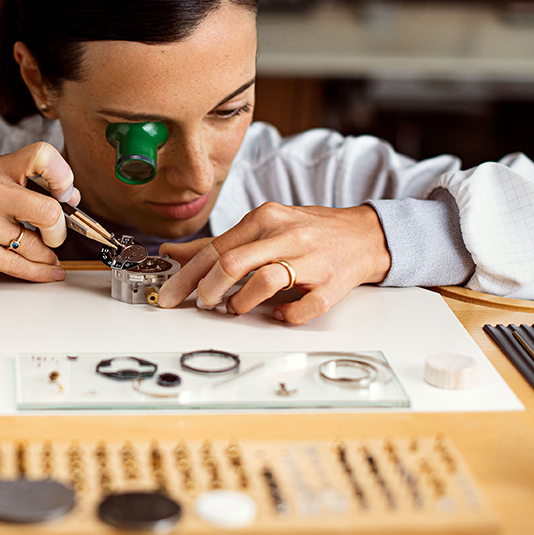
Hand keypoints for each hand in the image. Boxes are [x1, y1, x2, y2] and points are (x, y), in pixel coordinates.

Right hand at [0, 142, 79, 282]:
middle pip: (47, 210)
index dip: (63, 176)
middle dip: (60, 231)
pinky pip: (18, 265)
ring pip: (34, 245)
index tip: (65, 195)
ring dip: (46, 257)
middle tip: (55, 236)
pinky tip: (47, 272)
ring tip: (45, 256)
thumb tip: (70, 199)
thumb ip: (25, 189)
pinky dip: (39, 273)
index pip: (42, 155)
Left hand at [155, 202, 390, 324]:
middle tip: (203, 303)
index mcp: (265, 218)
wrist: (364, 235)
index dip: (187, 276)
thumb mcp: (261, 227)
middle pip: (234, 263)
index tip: (170, 295)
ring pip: (266, 282)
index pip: (216, 249)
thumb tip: (172, 253)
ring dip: (241, 303)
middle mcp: (286, 235)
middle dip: (208, 289)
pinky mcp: (332, 285)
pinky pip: (304, 308)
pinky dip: (285, 316)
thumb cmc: (307, 232)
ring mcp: (311, 260)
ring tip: (234, 308)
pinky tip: (277, 314)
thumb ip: (217, 244)